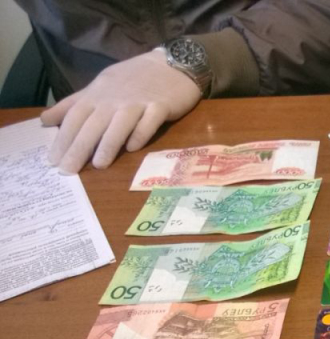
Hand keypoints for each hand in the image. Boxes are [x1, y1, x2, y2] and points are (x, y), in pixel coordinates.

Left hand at [41, 50, 201, 173]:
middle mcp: (115, 99)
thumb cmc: (134, 79)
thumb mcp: (99, 87)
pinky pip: (150, 121)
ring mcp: (139, 102)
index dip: (63, 138)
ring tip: (99, 165)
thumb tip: (45, 120)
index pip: (75, 117)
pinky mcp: (161, 105)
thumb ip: (73, 105)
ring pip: (120, 123)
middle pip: (93, 124)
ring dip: (108, 143)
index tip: (53, 161)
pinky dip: (141, 133)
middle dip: (79, 147)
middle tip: (68, 170)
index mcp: (97, 95)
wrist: (171, 64)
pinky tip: (133, 148)